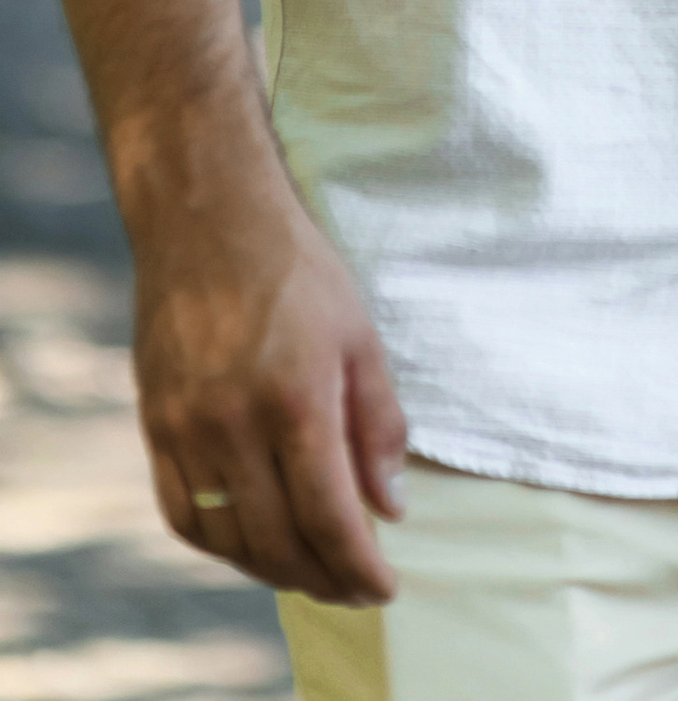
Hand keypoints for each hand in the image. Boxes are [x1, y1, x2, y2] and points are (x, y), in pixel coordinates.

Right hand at [131, 167, 407, 606]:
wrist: (209, 220)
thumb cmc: (296, 270)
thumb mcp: (360, 335)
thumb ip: (378, 425)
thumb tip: (389, 506)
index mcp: (297, 399)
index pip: (331, 516)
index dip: (360, 566)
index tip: (385, 590)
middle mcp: (235, 425)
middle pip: (278, 541)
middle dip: (322, 578)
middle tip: (352, 587)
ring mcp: (187, 430)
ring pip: (228, 539)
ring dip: (272, 569)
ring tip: (309, 571)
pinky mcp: (156, 427)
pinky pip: (184, 514)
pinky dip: (220, 543)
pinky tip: (250, 543)